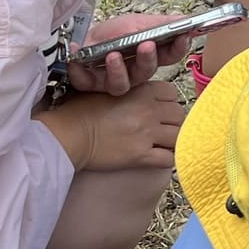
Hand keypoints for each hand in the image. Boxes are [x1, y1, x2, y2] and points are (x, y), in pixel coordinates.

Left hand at [65, 13, 189, 94]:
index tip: (182, 37)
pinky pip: (88, 83)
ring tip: (113, 55)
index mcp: (149, 57)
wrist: (83, 35)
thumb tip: (186, 21)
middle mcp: (134, 72)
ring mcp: (113, 80)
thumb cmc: (112, 32)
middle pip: (147, 72)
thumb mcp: (137, 22)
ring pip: (122, 84)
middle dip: (147, 58)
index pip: (170, 56)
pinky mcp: (91, 84)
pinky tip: (79, 58)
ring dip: (118, 70)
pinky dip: (81, 72)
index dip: (178, 48)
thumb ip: (161, 24)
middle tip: (146, 44)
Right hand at [69, 80, 183, 172]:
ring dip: (174, 141)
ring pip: (179, 136)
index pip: (172, 93)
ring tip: (164, 144)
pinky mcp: (141, 155)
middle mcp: (148, 110)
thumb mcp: (107, 89)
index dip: (168, 102)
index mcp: (141, 90)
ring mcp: (146, 133)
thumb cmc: (80, 111)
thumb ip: (129, 89)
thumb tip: (138, 95)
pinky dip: (169, 160)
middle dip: (173, 122)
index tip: (160, 110)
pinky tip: (160, 159)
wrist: (69, 134)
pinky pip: (169, 159)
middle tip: (163, 129)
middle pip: (179, 115)